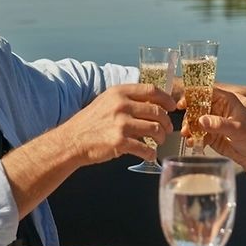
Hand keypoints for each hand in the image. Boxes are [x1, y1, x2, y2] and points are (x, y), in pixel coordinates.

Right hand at [58, 83, 176, 164]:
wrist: (72, 140)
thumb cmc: (90, 122)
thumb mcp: (106, 102)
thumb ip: (126, 99)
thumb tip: (151, 103)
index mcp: (119, 92)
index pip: (151, 90)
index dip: (166, 99)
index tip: (172, 107)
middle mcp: (121, 105)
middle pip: (157, 111)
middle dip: (167, 122)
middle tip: (167, 129)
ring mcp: (121, 124)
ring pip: (155, 129)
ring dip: (162, 137)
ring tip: (160, 142)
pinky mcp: (120, 142)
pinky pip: (145, 148)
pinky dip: (151, 153)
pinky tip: (150, 155)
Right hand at [187, 88, 245, 167]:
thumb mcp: (237, 128)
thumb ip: (219, 124)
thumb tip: (201, 120)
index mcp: (226, 100)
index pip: (207, 92)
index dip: (193, 95)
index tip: (183, 103)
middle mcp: (218, 109)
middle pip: (197, 107)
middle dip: (189, 116)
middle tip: (185, 125)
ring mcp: (213, 122)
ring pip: (195, 121)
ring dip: (189, 128)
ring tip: (188, 136)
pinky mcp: (210, 134)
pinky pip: (197, 134)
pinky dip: (193, 138)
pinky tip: (193, 143)